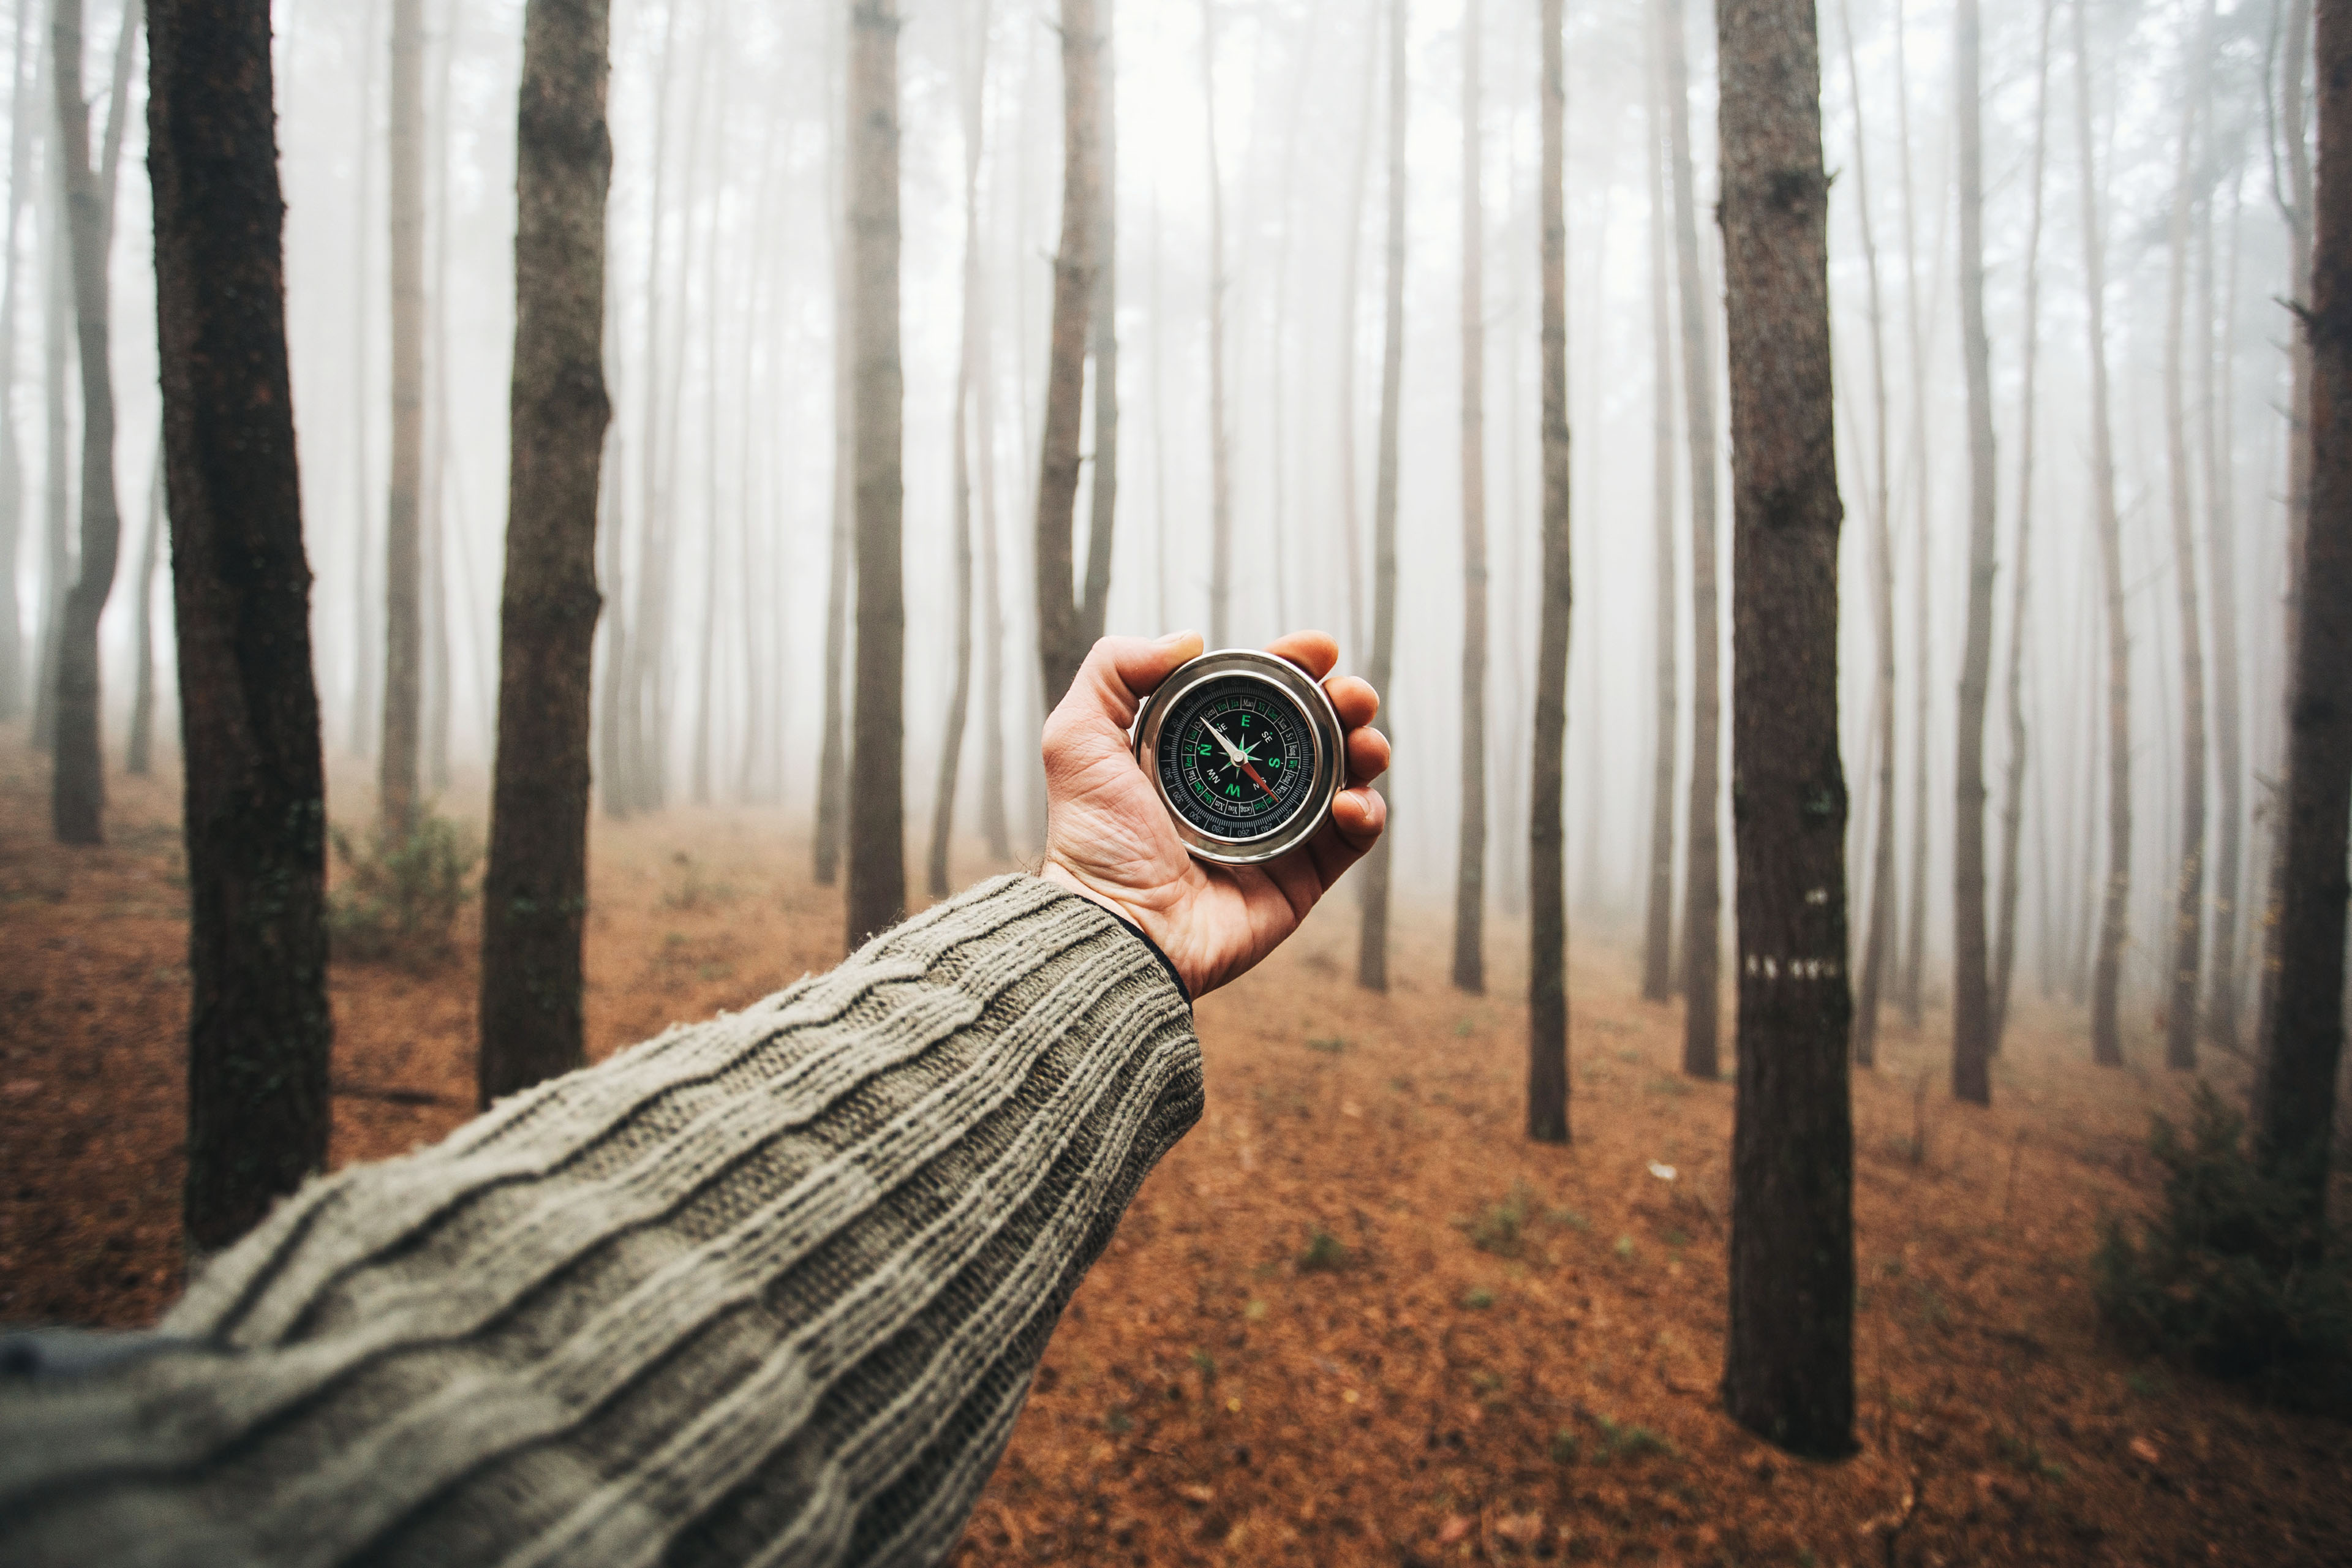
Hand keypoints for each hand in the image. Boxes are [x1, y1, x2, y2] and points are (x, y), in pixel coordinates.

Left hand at [1037, 630, 1389, 996]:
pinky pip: (1356, 838)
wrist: (1117, 924)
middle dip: (1345, 701)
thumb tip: (1190, 638)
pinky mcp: (1303, 878)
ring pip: (1348, 775)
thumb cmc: (1093, 840)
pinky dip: (1369, 812)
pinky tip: (1351, 804)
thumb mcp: (1078, 736)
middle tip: (1351, 696)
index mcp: (1200, 749)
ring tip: (1365, 744)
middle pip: (1316, 728)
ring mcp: (1279, 831)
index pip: (1262, 693)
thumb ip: (1116, 668)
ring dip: (1368, 747)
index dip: (1294, 664)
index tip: (1318, 649)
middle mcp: (1244, 786)